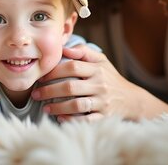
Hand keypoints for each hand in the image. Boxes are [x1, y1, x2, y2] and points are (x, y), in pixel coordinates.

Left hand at [32, 45, 167, 121]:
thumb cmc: (110, 78)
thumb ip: (83, 52)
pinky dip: (72, 120)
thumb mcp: (101, 61)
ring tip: (45, 108)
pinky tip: (60, 118)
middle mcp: (100, 85)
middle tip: (36, 94)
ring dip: (58, 107)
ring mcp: (102, 102)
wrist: (132, 99)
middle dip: (49, 91)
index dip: (54, 71)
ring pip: (77, 105)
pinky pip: (86, 120)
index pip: (72, 67)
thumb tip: (64, 48)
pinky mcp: (105, 117)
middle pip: (70, 87)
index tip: (41, 76)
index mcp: (97, 69)